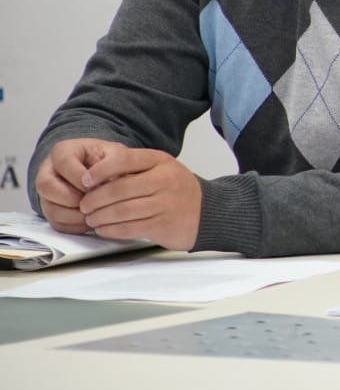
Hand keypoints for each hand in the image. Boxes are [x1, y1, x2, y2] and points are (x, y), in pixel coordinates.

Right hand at [34, 138, 120, 233]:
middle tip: (95, 201)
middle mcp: (48, 172)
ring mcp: (47, 194)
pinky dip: (76, 226)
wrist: (104, 171)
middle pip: (47, 187)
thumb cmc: (107, 161)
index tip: (98, 184)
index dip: (81, 177)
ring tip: (97, 212)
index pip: (64, 163)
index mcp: (62, 152)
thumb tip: (108, 183)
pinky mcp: (51, 211)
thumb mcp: (114, 153)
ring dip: (76, 215)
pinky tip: (93, 220)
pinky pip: (57, 224)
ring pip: (51, 209)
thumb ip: (113, 163)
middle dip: (73, 198)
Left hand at [77, 147, 201, 250]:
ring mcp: (164, 204)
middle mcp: (164, 180)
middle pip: (118, 189)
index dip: (99, 170)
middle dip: (93, 200)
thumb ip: (133, 169)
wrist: (206, 211)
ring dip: (98, 217)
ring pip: (120, 211)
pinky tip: (103, 228)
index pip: (124, 160)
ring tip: (91, 218)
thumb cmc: (176, 189)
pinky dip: (110, 230)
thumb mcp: (161, 168)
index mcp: (161, 161)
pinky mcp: (161, 225)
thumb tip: (94, 178)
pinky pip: (127, 228)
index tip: (84, 180)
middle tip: (84, 205)